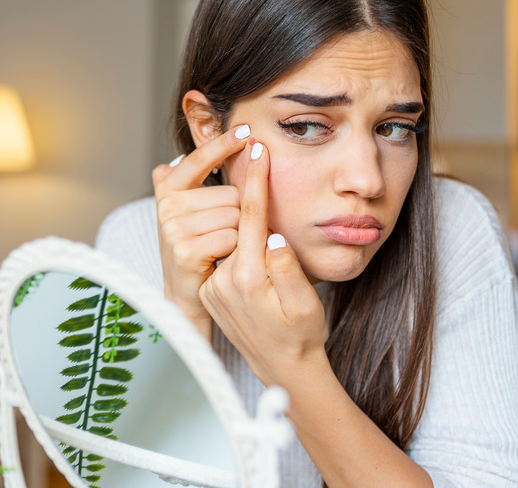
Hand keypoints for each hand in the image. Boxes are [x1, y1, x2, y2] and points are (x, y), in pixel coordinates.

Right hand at [152, 125, 250, 337]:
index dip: (223, 144)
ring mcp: (173, 228)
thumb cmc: (198, 247)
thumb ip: (191, 179)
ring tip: (222, 247)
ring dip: (238, 233)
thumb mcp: (190, 210)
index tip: (247, 131)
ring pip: (233, 216)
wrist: (187, 294)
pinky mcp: (184, 250)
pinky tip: (221, 258)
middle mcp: (167, 205)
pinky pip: (231, 237)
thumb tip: (185, 152)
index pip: (199, 158)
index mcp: (168, 188)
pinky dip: (235, 249)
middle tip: (222, 233)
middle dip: (237, 213)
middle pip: (230, 193)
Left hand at [198, 141, 327, 385]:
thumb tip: (273, 236)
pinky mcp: (211, 292)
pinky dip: (236, 243)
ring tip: (254, 209)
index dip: (255, 179)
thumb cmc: (302, 335)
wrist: (283, 368)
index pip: (250, 216)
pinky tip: (250, 243)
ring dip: (241, 221)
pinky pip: (226, 256)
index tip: (257, 149)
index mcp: (248, 278)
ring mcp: (214, 287)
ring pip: (229, 238)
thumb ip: (288, 269)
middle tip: (251, 159)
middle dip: (245, 193)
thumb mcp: (306, 304)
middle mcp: (224, 281)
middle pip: (234, 222)